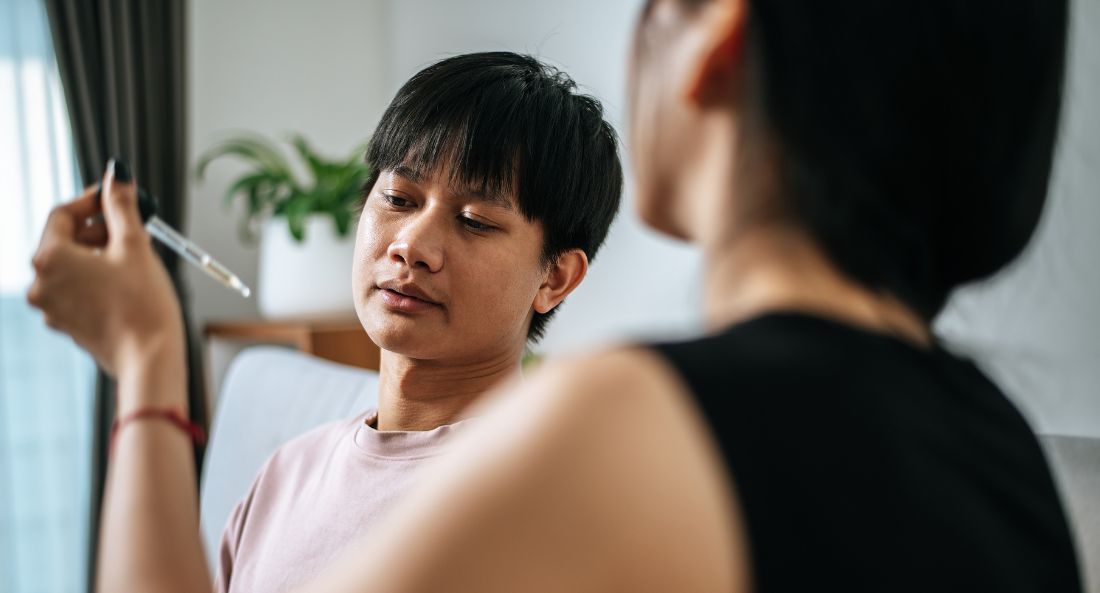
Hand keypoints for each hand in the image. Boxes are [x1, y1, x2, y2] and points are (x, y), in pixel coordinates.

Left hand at [26, 160, 184, 388]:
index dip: (92, 201)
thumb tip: (117, 173)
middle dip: (99, 229)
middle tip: (133, 226)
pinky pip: (78, 290)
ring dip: (100, 254)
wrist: (149, 358)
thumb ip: (121, 205)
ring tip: (135, 256)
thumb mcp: (134, 245)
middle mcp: (41, 283)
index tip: (117, 197)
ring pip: (73, 267)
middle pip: (65, 240)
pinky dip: (98, 279)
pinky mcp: (68, 324)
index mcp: (50, 258)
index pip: (62, 214)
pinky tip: (127, 282)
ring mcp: (52, 307)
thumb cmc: (141, 303)